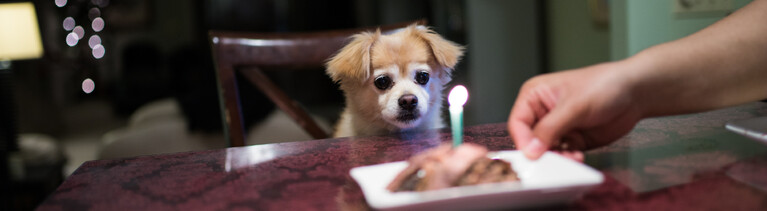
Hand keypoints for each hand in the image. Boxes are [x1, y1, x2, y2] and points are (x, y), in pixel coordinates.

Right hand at [507, 61, 643, 160]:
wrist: (635, 93)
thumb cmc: (603, 86)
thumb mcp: (573, 106)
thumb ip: (549, 129)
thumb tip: (530, 150)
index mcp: (534, 96)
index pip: (518, 122)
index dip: (523, 140)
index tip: (532, 155)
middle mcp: (542, 113)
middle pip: (529, 140)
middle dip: (541, 152)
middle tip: (552, 161)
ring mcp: (557, 127)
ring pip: (545, 151)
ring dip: (556, 158)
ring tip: (572, 157)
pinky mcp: (571, 139)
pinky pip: (561, 155)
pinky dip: (567, 159)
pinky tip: (578, 156)